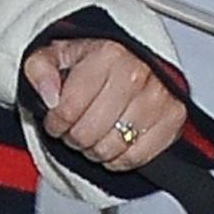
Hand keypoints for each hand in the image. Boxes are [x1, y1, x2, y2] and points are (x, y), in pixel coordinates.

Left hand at [21, 35, 185, 172]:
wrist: (134, 59)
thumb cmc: (97, 60)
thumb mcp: (58, 55)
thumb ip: (40, 68)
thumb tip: (47, 94)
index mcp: (108, 54)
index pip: (68, 108)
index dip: (55, 123)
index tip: (56, 121)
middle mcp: (137, 73)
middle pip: (89, 132)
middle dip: (74, 137)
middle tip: (74, 130)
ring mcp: (159, 97)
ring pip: (112, 147)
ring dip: (96, 150)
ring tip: (94, 136)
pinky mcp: (174, 117)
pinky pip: (138, 156)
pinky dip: (120, 159)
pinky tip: (114, 145)